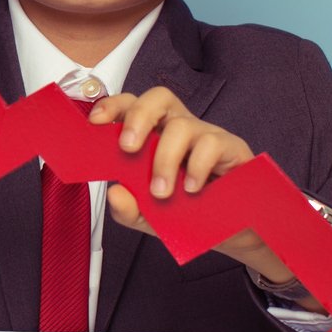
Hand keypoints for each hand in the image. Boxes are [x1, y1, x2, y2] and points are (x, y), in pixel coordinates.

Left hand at [88, 89, 315, 303]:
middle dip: (138, 116)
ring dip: (165, 158)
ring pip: (182, 125)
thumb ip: (129, 210)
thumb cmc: (192, 214)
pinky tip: (192, 190)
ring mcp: (206, 136)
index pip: (133, 107)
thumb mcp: (152, 219)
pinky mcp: (232, 149)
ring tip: (162, 191)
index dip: (114, 107)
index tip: (95, 123)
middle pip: (159, 97)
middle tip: (127, 147)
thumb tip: (115, 193)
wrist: (236, 234)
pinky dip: (197, 167)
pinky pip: (212, 143)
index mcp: (156, 137)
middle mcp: (180, 129)